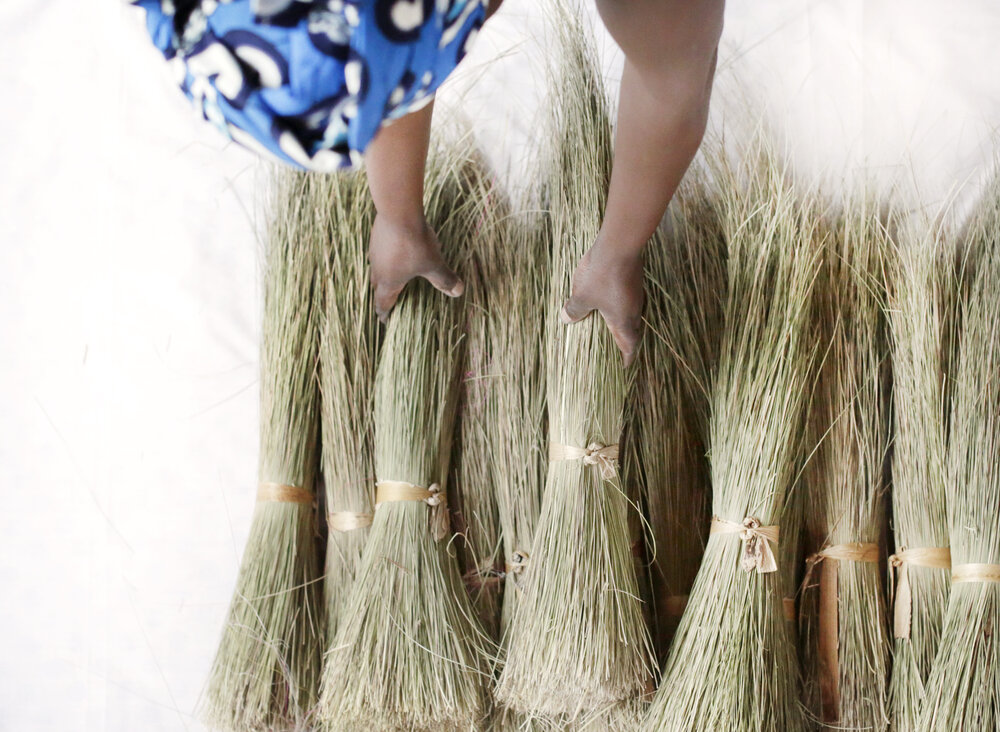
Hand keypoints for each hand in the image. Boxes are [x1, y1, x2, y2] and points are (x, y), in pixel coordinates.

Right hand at [368, 214, 463, 321]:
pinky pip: (380, 253)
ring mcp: (375, 252)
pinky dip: (387, 258)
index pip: (382, 304)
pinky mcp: (376, 236)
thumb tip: (458, 292)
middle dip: (383, 296)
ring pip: (377, 269)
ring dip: (384, 276)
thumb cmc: (415, 244)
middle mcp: (377, 269)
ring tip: (394, 277)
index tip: (384, 321)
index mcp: (388, 282)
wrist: (399, 211)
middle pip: (377, 288)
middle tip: (390, 302)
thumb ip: (444, 279)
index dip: (384, 314)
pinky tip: (397, 252)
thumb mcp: (434, 264)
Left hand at [560, 244, 643, 366]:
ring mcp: (636, 294)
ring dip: (623, 322)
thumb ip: (574, 310)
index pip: (629, 346)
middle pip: (633, 332)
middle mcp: (634, 311)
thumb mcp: (582, 297)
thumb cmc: (600, 276)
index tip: (624, 366)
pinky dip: (620, 306)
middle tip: (618, 349)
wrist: (619, 245)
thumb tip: (565, 319)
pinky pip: (628, 300)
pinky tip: (610, 301)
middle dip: (625, 342)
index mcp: (623, 321)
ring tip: (612, 327)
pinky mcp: (634, 280)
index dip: (627, 357)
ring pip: (632, 314)